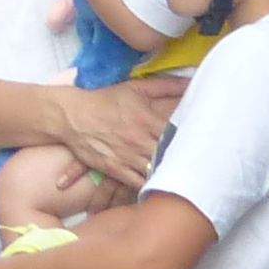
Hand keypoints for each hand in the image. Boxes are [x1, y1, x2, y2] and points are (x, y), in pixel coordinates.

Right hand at [56, 78, 182, 191]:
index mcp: (146, 119)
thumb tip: (191, 82)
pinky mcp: (116, 170)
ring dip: (167, 173)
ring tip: (178, 174)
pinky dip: (150, 186)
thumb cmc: (105, 100)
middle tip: (192, 160)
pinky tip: (158, 185)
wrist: (71, 115)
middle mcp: (139, 140)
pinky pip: (139, 183)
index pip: (178, 134)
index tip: (196, 141)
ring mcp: (127, 157)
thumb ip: (165, 86)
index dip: (189, 139)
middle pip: (169, 155)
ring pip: (156, 171)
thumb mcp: (135, 88)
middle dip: (181, 158)